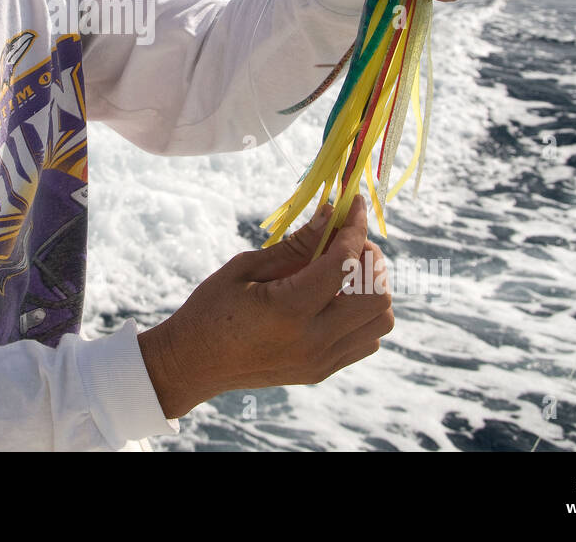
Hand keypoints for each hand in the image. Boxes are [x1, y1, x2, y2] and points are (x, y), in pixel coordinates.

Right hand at [137, 196, 392, 418]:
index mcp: (287, 310)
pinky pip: (367, 339)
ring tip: (341, 272)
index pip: (344, 264)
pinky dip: (363, 314)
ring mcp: (322, 361)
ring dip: (370, 289)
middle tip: (345, 242)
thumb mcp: (246, 267)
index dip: (355, 227)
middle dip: (369, 259)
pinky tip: (335, 299)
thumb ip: (296, 243)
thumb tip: (331, 212)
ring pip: (381, 320)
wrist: (195, 363)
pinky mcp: (324, 371)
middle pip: (377, 296)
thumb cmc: (211, 308)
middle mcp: (312, 341)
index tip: (354, 204)